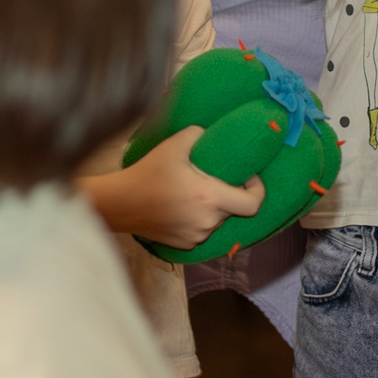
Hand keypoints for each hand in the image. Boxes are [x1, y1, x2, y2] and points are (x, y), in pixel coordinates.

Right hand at [87, 126, 263, 248]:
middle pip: (234, 210)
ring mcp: (196, 237)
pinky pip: (202, 231)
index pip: (253, 204)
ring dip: (213, 208)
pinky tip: (184, 207)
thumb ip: (198, 133)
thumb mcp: (173, 145)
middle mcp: (207, 222)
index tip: (249, 177)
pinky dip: (199, 220)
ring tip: (196, 192)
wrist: (119, 204)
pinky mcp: (184, 245)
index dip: (258, 190)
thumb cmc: (147, 174)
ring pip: (217, 221)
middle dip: (230, 194)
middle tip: (214, 178)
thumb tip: (210, 131)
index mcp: (210, 198)